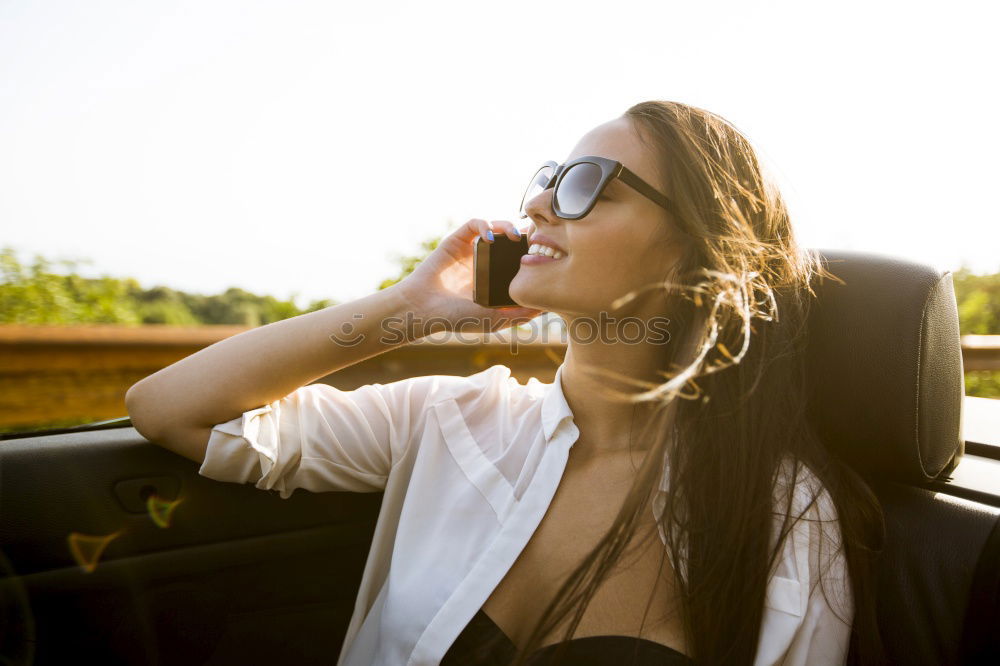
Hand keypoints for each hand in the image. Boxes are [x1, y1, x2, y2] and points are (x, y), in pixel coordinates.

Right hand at [393, 218, 544, 335]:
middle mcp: (485, 261)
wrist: (422, 310)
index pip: (519, 259)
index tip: (544, 257)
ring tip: (514, 236)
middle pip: (510, 240)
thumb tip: (544, 308)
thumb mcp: (492, 320)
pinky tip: (489, 236)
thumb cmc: (454, 318)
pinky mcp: (456, 240)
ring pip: (495, 228)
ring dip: (508, 226)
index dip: (532, 254)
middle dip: (524, 236)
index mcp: (495, 278)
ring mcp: (471, 250)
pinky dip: (484, 224)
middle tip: (535, 240)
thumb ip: (517, 315)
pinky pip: (474, 223)